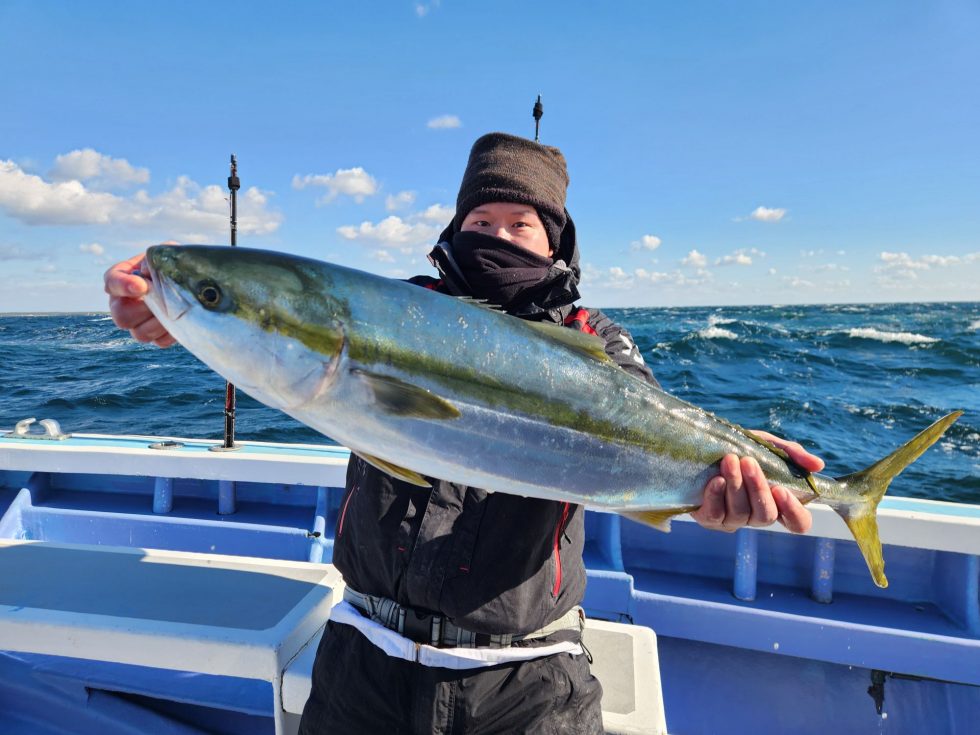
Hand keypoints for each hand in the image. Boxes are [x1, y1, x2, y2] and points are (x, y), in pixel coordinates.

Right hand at [103, 246, 175, 347]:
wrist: (196, 282)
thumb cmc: (175, 264)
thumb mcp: (167, 254)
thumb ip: (156, 259)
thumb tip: (146, 273)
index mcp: (122, 278)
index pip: (112, 282)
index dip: (123, 286)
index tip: (142, 285)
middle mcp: (123, 304)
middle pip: (121, 316)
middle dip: (146, 308)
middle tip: (165, 299)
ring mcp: (137, 324)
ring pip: (140, 333)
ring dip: (161, 321)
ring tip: (178, 308)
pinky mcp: (155, 337)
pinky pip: (159, 342)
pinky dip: (172, 332)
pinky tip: (182, 319)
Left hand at [690, 431, 822, 533]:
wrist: (701, 448)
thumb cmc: (740, 449)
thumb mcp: (767, 446)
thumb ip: (792, 454)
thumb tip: (819, 465)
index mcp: (777, 503)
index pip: (798, 523)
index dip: (794, 512)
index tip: (782, 489)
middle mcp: (757, 516)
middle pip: (766, 515)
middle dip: (757, 487)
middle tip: (748, 461)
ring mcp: (733, 520)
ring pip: (740, 513)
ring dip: (736, 485)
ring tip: (730, 460)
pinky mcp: (709, 519)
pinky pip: (715, 515)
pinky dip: (716, 497)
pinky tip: (716, 480)